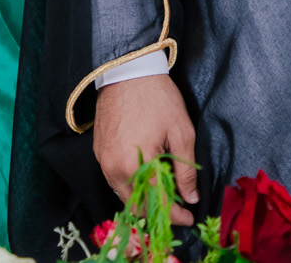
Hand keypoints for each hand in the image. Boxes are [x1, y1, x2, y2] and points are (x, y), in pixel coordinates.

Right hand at [92, 73, 199, 223]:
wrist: (128, 72)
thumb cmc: (158, 98)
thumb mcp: (181, 131)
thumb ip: (186, 169)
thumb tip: (191, 197)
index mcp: (136, 164)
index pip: (157, 202)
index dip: (175, 214)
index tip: (189, 217)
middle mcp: (114, 169)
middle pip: (136, 205)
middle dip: (158, 210)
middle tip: (179, 206)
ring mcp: (103, 162)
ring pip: (124, 195)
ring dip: (144, 199)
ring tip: (166, 192)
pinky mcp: (99, 153)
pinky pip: (115, 181)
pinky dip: (132, 186)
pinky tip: (148, 177)